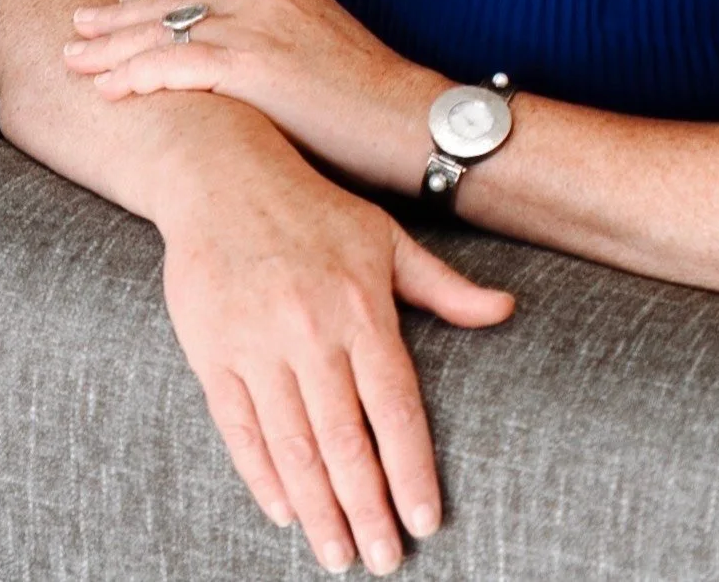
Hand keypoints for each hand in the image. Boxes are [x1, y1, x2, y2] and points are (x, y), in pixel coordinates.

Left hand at [64, 0, 448, 194]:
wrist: (416, 122)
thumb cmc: (381, 113)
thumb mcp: (330, 66)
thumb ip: (288, 62)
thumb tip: (257, 89)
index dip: (162, 1)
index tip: (126, 10)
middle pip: (178, 2)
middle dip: (122, 16)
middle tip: (79, 24)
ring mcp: (263, 27)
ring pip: (167, 29)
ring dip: (114, 45)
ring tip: (74, 58)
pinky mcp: (255, 65)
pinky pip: (177, 64)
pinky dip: (137, 75)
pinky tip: (107, 89)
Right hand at [158, 149, 514, 575]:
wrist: (224, 176)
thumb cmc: (315, 209)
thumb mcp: (385, 237)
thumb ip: (442, 286)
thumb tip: (505, 310)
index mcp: (360, 306)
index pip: (395, 406)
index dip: (412, 470)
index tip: (425, 522)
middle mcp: (310, 331)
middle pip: (345, 441)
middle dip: (367, 509)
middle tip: (383, 561)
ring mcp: (258, 344)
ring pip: (293, 445)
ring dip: (318, 509)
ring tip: (338, 554)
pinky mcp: (213, 352)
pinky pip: (239, 429)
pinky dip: (262, 476)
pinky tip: (285, 512)